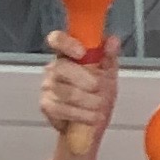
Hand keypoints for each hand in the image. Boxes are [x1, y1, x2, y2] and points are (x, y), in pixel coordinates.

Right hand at [37, 33, 118, 154]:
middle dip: (86, 80)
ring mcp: (48, 87)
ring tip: (100, 105)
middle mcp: (53, 68)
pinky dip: (82, 114)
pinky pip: (63, 109)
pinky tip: (93, 116)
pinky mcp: (46, 105)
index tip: (81, 52)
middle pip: (62, 68)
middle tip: (101, 88)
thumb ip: (109, 57)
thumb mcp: (108, 73)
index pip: (57, 39)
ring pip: (66, 91)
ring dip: (89, 101)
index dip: (66, 43)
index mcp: (67, 54)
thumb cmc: (98, 92)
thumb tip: (112, 40)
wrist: (92, 120)